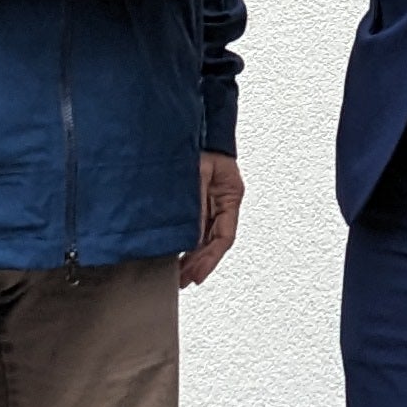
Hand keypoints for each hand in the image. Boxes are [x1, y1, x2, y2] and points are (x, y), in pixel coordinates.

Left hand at [182, 151, 243, 285]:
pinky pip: (193, 227)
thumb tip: (190, 235)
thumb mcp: (197, 173)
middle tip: (184, 280)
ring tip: (179, 274)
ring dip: (192, 256)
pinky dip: (185, 241)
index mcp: (230, 195)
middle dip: (199, 263)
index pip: (224, 236)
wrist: (195, 126)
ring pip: (203, 237)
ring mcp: (208, 202)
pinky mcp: (193, 200)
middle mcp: (222, 202)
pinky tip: (176, 253)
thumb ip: (194, 203)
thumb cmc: (199, 140)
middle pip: (213, 241)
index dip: (210, 259)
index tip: (197, 275)